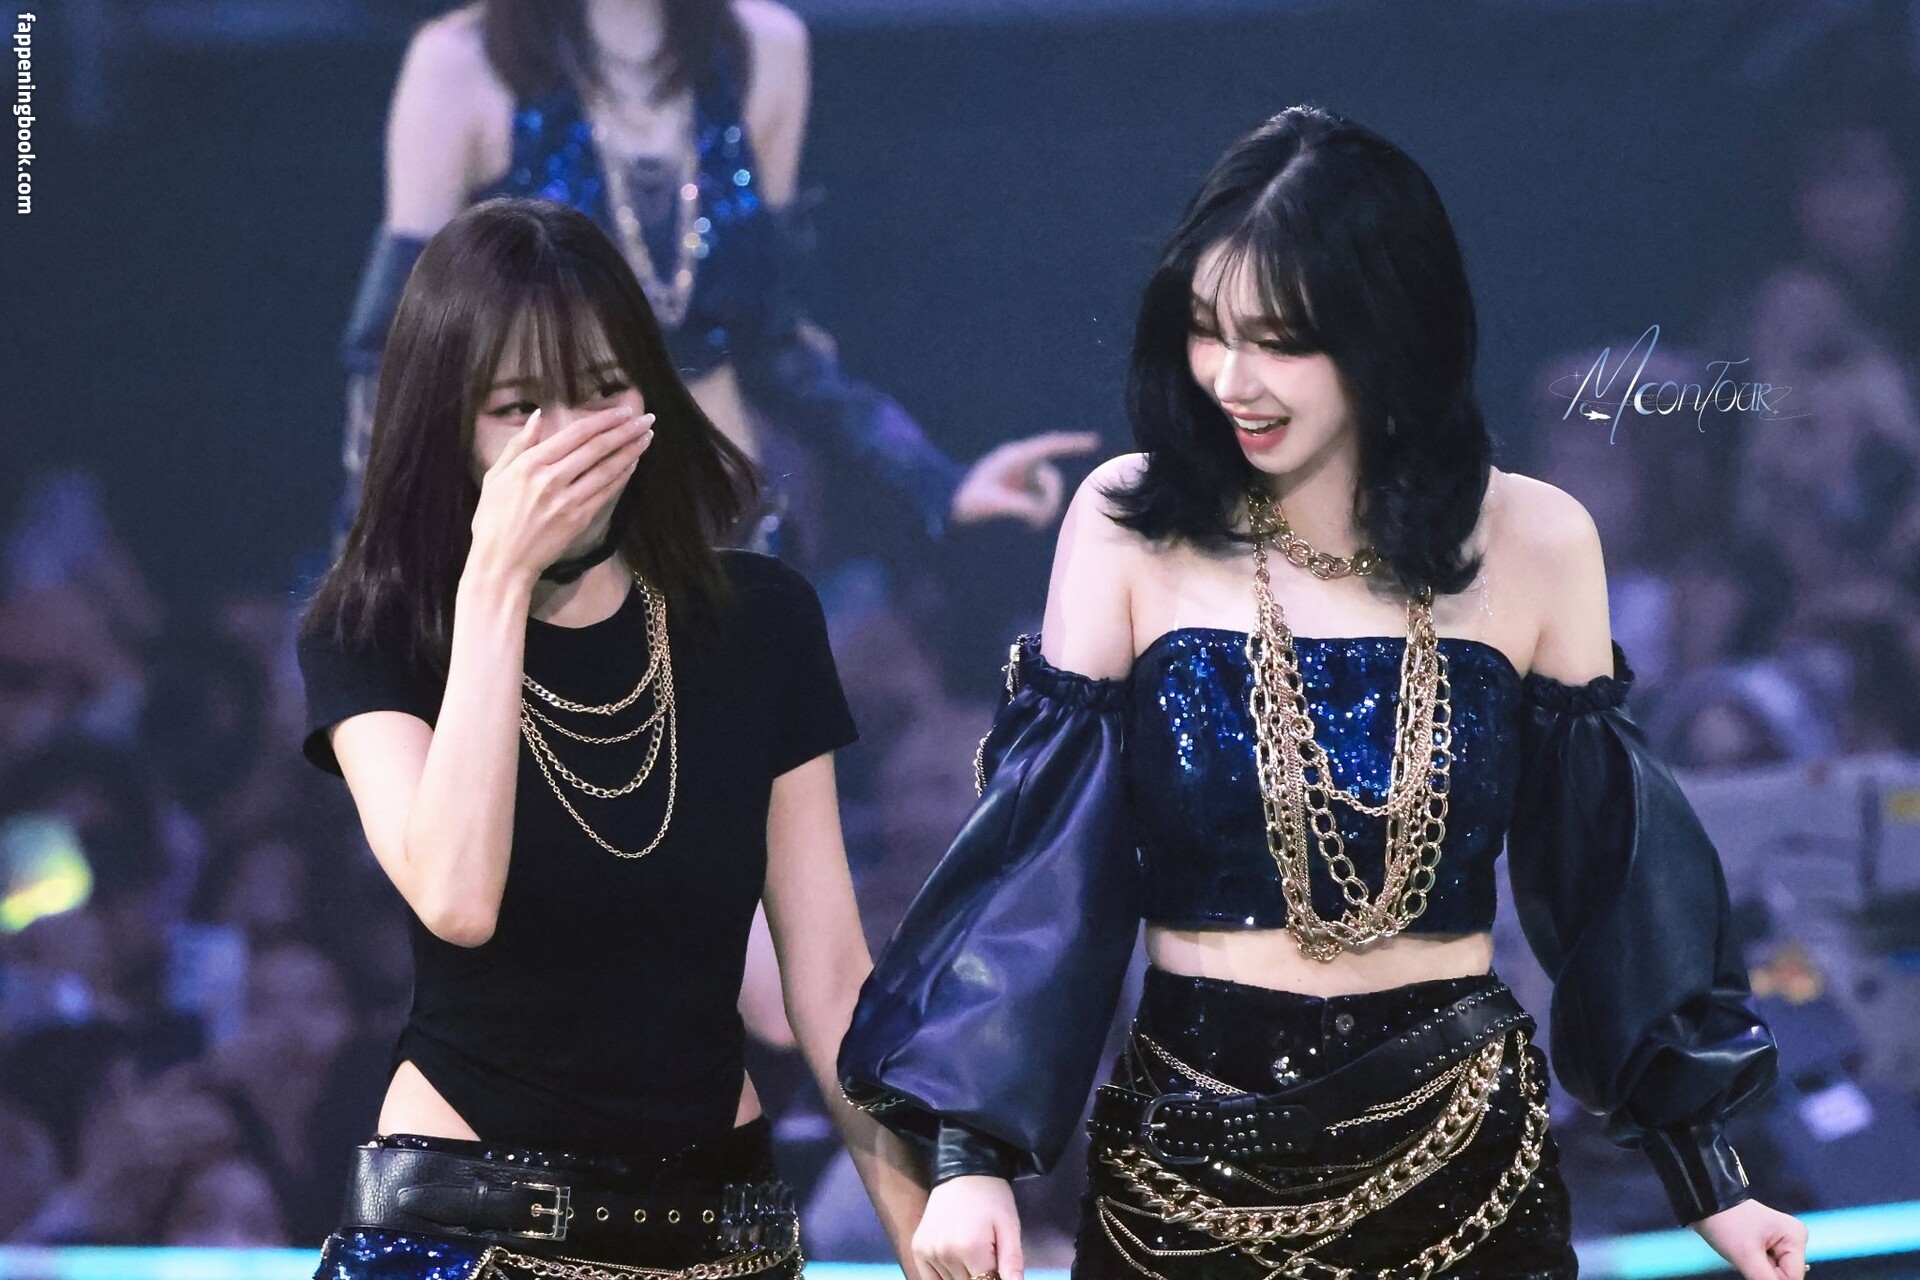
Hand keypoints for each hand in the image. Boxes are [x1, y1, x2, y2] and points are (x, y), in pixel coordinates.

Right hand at [470, 403, 656, 582]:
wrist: (502, 563)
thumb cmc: (493, 520)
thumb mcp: (494, 477)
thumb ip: (518, 444)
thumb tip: (537, 415)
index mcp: (529, 464)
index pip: (575, 434)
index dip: (603, 419)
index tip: (623, 411)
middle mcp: (551, 479)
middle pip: (596, 448)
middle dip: (625, 430)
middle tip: (646, 419)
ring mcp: (568, 500)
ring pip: (606, 469)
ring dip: (631, 451)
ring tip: (647, 437)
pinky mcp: (579, 519)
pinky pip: (606, 492)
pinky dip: (622, 476)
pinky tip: (633, 463)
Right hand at [913, 1175, 1023, 1279]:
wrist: (963, 1170)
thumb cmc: (992, 1198)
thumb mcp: (1010, 1226)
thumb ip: (1012, 1262)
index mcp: (970, 1249)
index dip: (995, 1278)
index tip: (997, 1265)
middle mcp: (945, 1253)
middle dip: (980, 1276)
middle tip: (986, 1257)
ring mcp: (928, 1251)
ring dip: (962, 1276)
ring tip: (972, 1254)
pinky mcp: (917, 1248)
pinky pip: (929, 1279)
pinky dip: (943, 1277)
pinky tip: (954, 1263)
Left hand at [951, 432, 1100, 529]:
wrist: (947, 502)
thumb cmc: (966, 500)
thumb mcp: (990, 503)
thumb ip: (1017, 507)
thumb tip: (1037, 513)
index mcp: (1013, 457)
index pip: (1049, 445)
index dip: (1072, 444)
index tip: (1094, 441)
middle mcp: (1019, 463)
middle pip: (1051, 477)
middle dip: (1050, 500)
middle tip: (1037, 523)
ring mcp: (1019, 475)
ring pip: (1047, 490)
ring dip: (1042, 508)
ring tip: (1027, 525)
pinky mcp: (1018, 487)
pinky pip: (1039, 497)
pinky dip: (1037, 510)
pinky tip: (1026, 523)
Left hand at [1691, 1198, 1808, 1279]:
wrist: (1705, 1203)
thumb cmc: (1726, 1225)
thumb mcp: (1746, 1257)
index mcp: (1796, 1237)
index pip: (1793, 1277)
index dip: (1771, 1279)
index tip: (1752, 1268)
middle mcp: (1794, 1238)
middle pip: (1786, 1274)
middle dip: (1765, 1273)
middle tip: (1746, 1258)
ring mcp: (1782, 1241)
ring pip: (1776, 1272)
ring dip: (1759, 1270)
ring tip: (1744, 1254)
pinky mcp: (1770, 1243)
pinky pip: (1769, 1266)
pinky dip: (1756, 1266)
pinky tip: (1745, 1253)